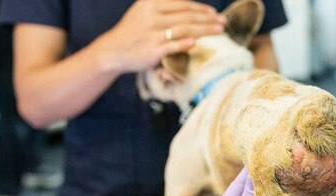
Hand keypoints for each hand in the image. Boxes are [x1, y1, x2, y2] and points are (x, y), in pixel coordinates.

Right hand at [95, 0, 224, 72]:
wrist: (113, 50)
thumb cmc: (133, 31)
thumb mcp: (144, 10)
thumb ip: (164, 7)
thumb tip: (190, 8)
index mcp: (151, 4)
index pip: (182, 4)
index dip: (200, 8)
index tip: (214, 13)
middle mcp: (151, 16)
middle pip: (186, 16)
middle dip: (207, 19)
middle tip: (223, 22)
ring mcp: (152, 34)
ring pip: (184, 29)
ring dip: (204, 30)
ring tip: (219, 31)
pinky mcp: (152, 51)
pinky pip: (172, 46)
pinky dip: (185, 44)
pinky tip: (197, 43)